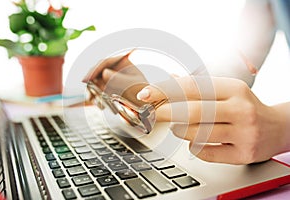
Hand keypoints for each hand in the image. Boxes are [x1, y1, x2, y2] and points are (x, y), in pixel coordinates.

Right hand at [83, 52, 147, 105]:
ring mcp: (111, 78)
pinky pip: (98, 91)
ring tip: (97, 104)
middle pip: (97, 72)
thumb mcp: (132, 85)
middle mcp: (115, 68)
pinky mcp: (109, 88)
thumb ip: (118, 79)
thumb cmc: (143, 92)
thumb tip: (104, 73)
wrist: (148, 104)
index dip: (94, 70)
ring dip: (93, 93)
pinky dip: (98, 98)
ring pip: (96, 82)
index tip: (86, 80)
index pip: (105, 62)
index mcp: (122, 62)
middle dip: (92, 84)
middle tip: (90, 96)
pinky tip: (101, 106)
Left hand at [136, 76, 289, 163]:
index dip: (165, 90)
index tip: (147, 94)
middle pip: (194, 111)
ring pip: (198, 133)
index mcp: (234, 89)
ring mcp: (243, 133)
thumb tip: (171, 77)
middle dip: (167, 112)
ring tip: (177, 127)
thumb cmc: (246, 106)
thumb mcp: (227, 91)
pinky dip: (194, 147)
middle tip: (155, 113)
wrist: (277, 128)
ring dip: (180, 130)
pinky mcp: (243, 154)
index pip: (193, 87)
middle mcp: (241, 109)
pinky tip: (195, 141)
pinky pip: (206, 153)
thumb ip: (199, 85)